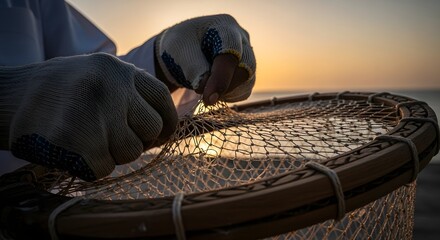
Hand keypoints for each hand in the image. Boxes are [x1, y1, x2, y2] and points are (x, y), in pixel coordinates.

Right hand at [2, 53, 177, 180]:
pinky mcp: (81, 144)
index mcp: (118, 70)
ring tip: (85, 139)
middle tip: (111, 138)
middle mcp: (113, 88)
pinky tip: (72, 150)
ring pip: (131, 151)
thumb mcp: (96, 74)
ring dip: (112, 153)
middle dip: (137, 139)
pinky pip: (105, 168)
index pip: (162, 98)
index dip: (165, 121)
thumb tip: (163, 120)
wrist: (5, 99)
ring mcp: (97, 115)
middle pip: (151, 128)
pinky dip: (90, 166)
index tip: (159, 134)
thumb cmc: (56, 91)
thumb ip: (128, 91)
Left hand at [155, 14, 255, 104]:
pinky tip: (212, 89)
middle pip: (245, 69)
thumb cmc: (180, 47)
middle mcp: (242, 39)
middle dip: (224, 87)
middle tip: (204, 97)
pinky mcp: (246, 72)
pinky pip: (243, 91)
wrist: (182, 51)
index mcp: (224, 26)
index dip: (221, 78)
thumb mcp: (180, 52)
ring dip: (225, 93)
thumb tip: (209, 92)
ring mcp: (247, 55)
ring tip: (203, 87)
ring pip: (247, 83)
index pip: (230, 53)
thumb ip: (194, 70)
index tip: (208, 99)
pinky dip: (227, 96)